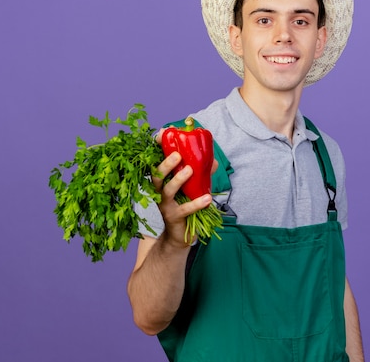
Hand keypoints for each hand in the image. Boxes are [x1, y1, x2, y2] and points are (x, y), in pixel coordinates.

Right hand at [151, 129, 213, 247]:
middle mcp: (159, 192)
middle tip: (177, 154)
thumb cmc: (184, 206)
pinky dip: (196, 204)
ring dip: (178, 179)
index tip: (161, 133)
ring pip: (168, 191)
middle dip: (165, 164)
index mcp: (162, 182)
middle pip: (156, 176)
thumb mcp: (191, 188)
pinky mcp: (174, 218)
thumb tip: (213, 160)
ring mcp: (165, 205)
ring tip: (190, 170)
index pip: (156, 161)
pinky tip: (207, 198)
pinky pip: (185, 209)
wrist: (179, 236)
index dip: (157, 148)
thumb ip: (200, 174)